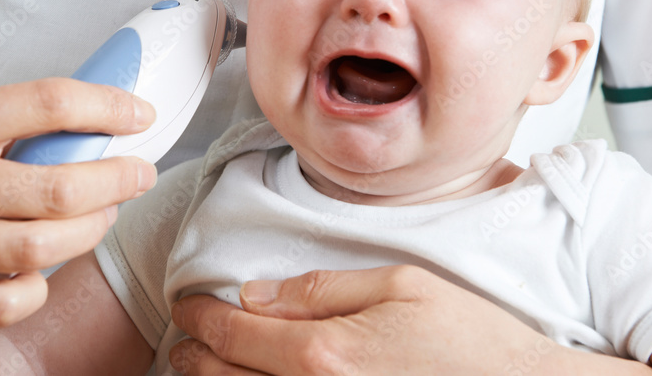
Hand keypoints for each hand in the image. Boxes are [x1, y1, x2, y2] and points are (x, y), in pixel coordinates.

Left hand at [169, 266, 651, 374]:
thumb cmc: (468, 337)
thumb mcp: (399, 286)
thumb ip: (321, 289)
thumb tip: (258, 293)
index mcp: (325, 351)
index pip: (234, 331)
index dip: (200, 315)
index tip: (186, 303)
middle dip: (194, 354)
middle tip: (183, 337)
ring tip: (203, 364)